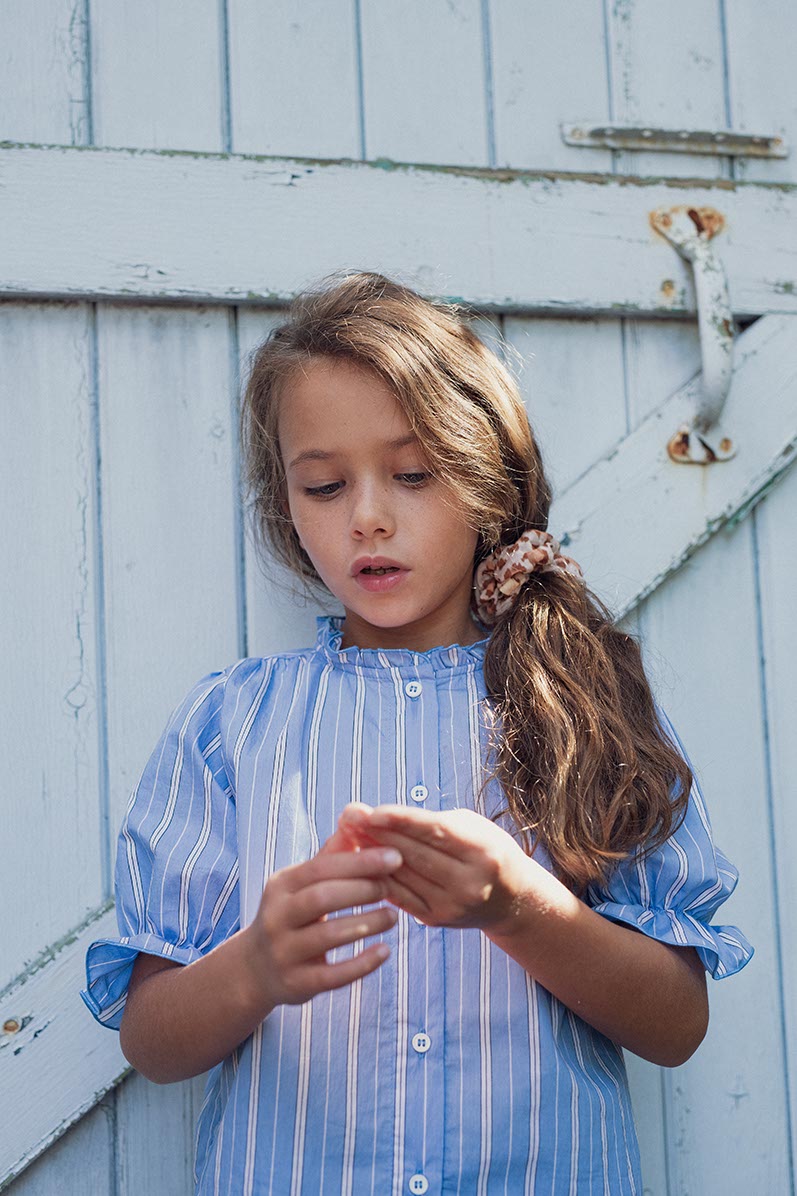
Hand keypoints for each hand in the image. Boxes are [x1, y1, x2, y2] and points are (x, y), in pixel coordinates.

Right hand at [241, 839, 401, 1010]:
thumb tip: (358, 813)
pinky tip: (386, 951)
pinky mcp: (296, 984)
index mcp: (281, 885)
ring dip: (367, 924)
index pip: (321, 868)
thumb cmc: (293, 914)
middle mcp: (277, 917)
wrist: (255, 968)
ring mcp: (284, 952)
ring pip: (328, 935)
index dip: (360, 862)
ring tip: (393, 916)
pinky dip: (362, 964)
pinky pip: (332, 975)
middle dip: (363, 890)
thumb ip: (332, 854)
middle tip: (392, 888)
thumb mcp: (302, 883)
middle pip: (322, 897)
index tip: (395, 857)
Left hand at [337, 803, 535, 933]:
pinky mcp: (436, 918)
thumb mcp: (471, 827)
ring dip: (371, 854)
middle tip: (349, 816)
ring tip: (348, 834)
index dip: (401, 821)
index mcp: (483, 852)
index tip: (372, 810)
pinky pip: (399, 895)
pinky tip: (358, 861)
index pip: (435, 833)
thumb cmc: (485, 849)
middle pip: (415, 855)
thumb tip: (377, 815)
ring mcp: (452, 905)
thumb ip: (430, 822)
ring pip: (403, 876)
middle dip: (378, 834)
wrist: (511, 899)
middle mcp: (470, 882)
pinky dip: (377, 877)